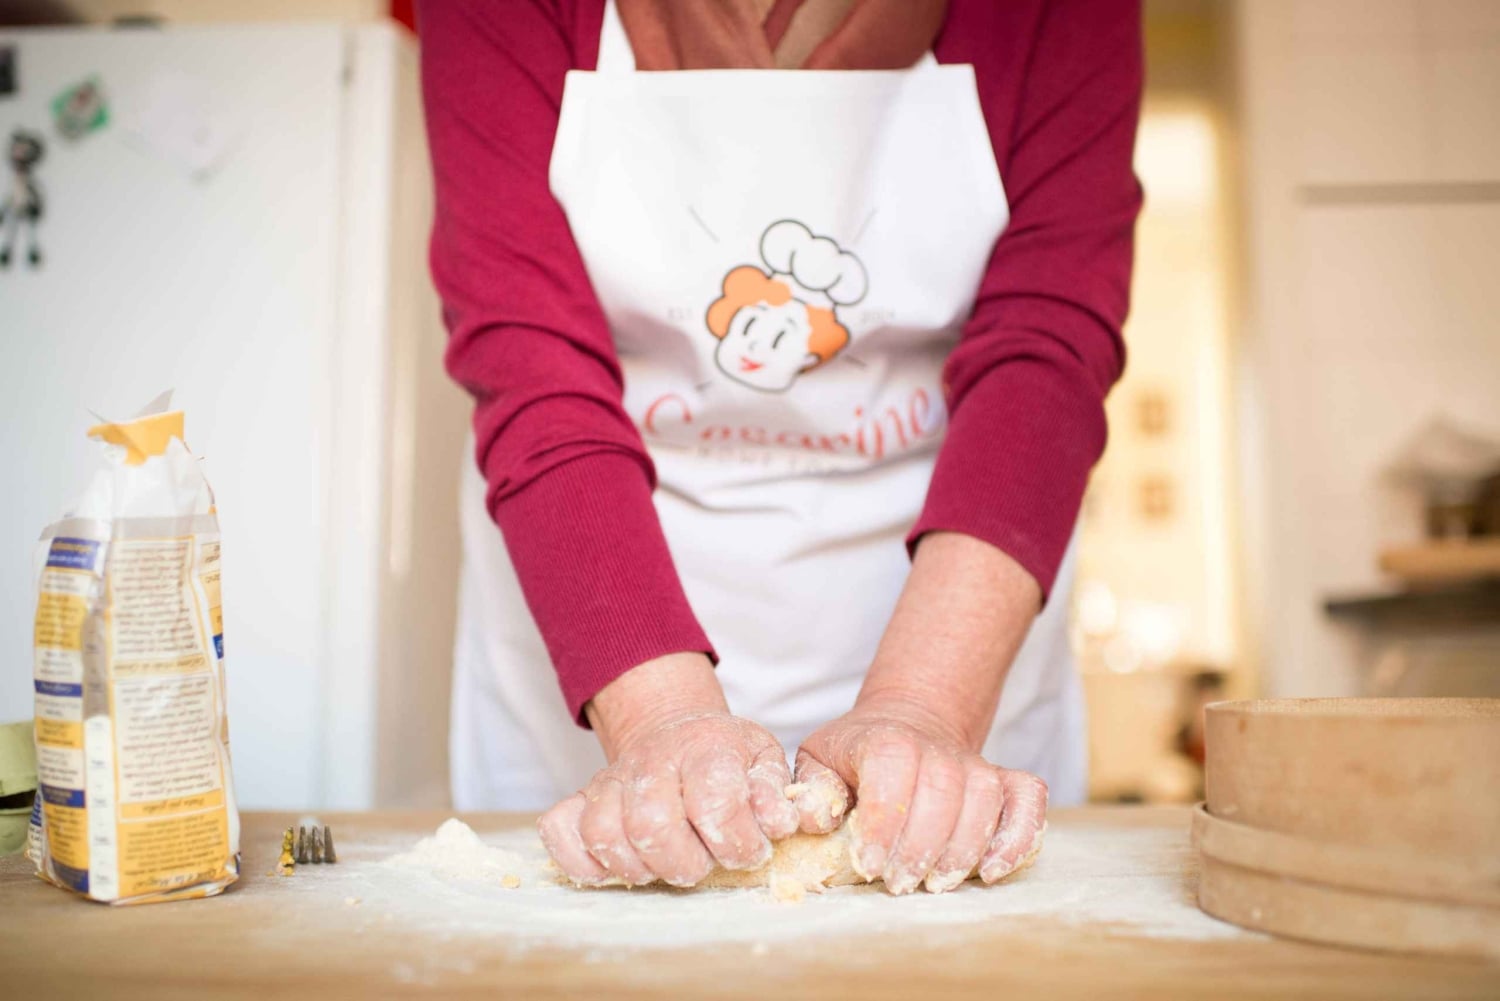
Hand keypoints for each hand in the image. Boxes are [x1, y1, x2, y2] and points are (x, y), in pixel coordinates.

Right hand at [538, 654, 798, 886]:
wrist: (676, 730)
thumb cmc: (725, 757)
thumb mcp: (763, 761)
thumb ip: (775, 793)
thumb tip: (783, 822)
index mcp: (705, 748)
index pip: (714, 800)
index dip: (736, 840)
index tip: (749, 850)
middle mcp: (652, 760)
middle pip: (653, 824)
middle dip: (684, 863)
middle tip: (702, 864)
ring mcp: (610, 779)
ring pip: (605, 833)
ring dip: (638, 867)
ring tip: (664, 865)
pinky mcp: (579, 798)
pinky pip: (560, 831)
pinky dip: (581, 860)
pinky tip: (613, 866)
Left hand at [794, 701, 1047, 894]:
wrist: (906, 724)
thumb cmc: (856, 755)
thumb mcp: (819, 761)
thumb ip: (811, 789)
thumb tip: (812, 819)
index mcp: (886, 739)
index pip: (891, 768)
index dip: (882, 820)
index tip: (867, 865)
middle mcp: (936, 747)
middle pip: (941, 791)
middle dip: (920, 847)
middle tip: (898, 884)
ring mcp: (975, 764)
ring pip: (983, 799)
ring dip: (962, 848)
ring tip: (935, 883)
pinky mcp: (1006, 780)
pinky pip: (1027, 800)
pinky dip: (1019, 835)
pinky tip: (993, 870)